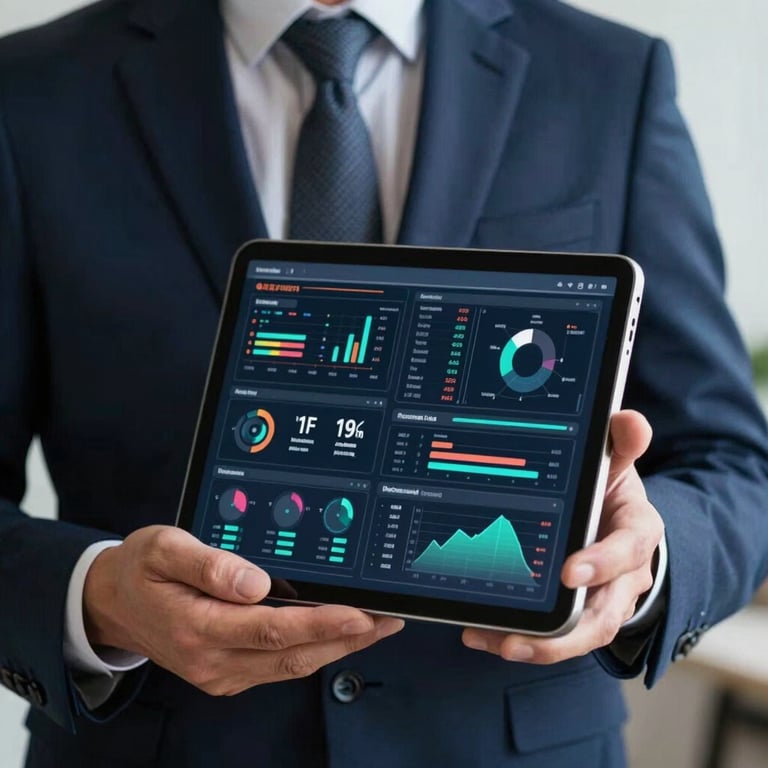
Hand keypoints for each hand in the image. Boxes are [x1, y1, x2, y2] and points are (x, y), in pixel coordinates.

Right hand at [83, 526, 402, 694]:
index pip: (272, 629)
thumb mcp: (163, 549)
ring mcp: (220, 671)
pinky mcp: (226, 672)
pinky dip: (312, 650)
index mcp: (198, 626)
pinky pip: (277, 666)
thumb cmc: (140, 569)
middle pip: (292, 655)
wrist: (111, 602)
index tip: (361, 612)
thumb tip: (255, 581)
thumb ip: (208, 564)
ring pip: (290, 666)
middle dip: (346, 638)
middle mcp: (213, 659)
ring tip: (375, 625)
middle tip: (388, 618)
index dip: (321, 623)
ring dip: (335, 647)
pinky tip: (335, 633)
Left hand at [462, 409, 663, 662]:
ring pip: (579, 634)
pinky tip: (481, 634)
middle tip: (519, 639)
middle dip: (566, 633)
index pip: (628, 550)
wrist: (615, 518)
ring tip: (497, 642)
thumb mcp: (615, 462)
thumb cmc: (609, 489)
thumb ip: (620, 442)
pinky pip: (553, 634)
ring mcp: (601, 598)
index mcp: (636, 532)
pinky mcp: (576, 613)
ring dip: (539, 645)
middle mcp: (624, 575)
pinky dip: (519, 636)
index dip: (603, 562)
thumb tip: (627, 419)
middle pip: (604, 614)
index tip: (570, 571)